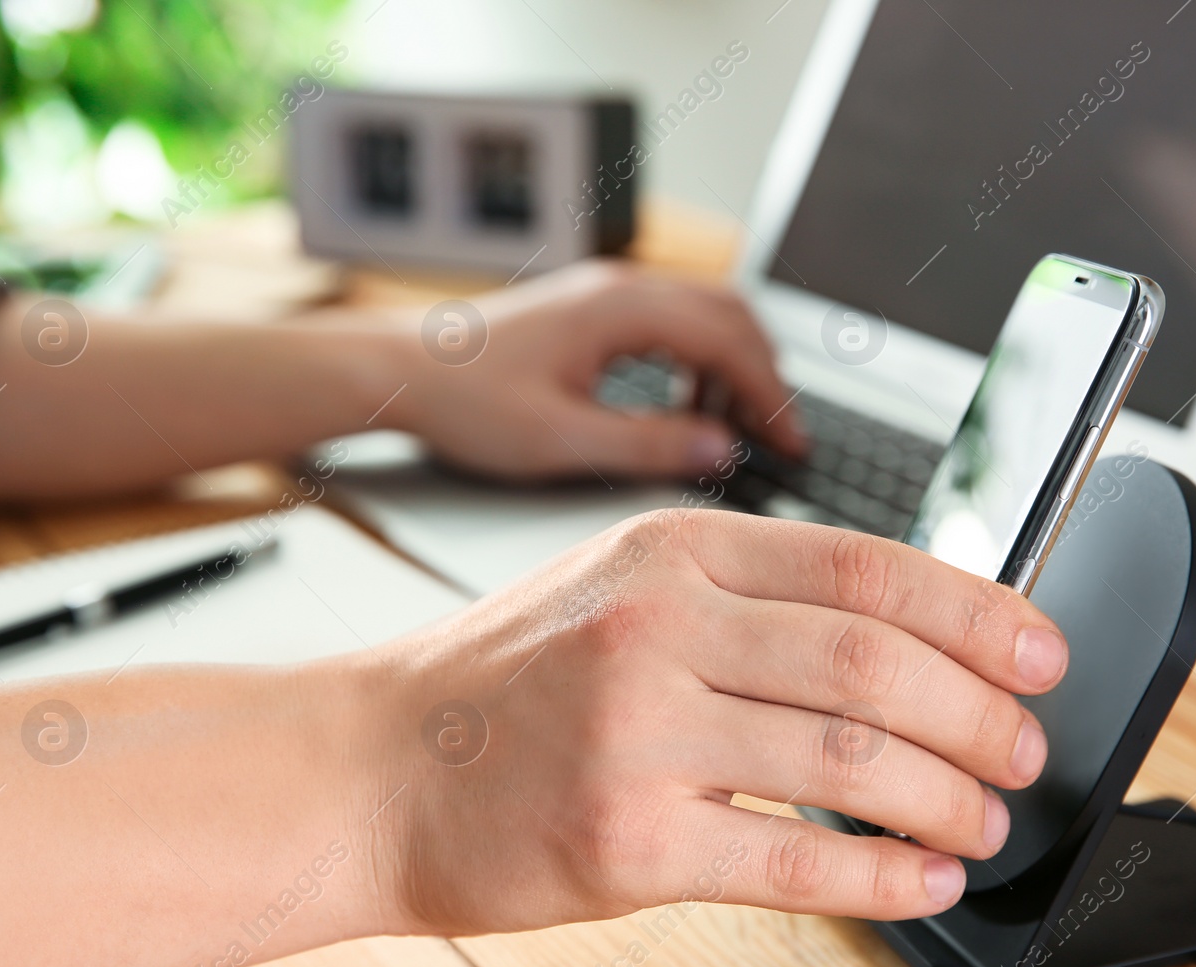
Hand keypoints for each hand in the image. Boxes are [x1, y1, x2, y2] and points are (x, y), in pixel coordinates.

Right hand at [359, 509, 1066, 936]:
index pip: (869, 567)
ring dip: (949, 799)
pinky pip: (795, 862)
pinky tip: (920, 879)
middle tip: (1024, 750)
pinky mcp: (626, 840)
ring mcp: (640, 731)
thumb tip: (907, 636)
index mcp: (673, 551)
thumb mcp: (621, 587)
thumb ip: (751, 597)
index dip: (980, 614)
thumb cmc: (505, 682)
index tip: (1039, 654)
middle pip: (879, 665)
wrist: (375, 766)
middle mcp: (660, 626)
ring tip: (981, 821)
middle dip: (984, 716)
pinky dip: (881, 877)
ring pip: (854, 763)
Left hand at [395, 260, 806, 480]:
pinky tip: (686, 408)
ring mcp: (607, 292)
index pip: (729, 342)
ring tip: (735, 429)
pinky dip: (698, 362)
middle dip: (765, 375)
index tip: (794, 441)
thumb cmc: (466, 400)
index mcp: (620, 309)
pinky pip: (671, 321)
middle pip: (730, 314)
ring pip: (704, 314)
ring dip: (732, 368)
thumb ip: (648, 444)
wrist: (401, 370)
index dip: (772, 395)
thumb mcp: (561, 439)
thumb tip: (720, 450)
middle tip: (781, 436)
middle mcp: (620, 288)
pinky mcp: (593, 308)